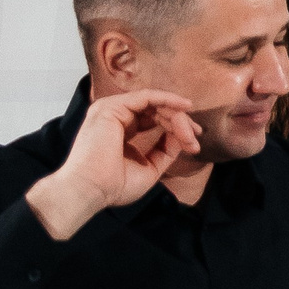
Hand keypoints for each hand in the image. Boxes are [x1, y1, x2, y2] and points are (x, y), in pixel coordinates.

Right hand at [27, 89, 202, 237]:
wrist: (91, 190)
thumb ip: (165, 149)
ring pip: (154, 104)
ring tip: (192, 133)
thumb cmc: (113, 185)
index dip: (176, 129)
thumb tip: (183, 136)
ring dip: (177, 116)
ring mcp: (111, 110)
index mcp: (119, 130)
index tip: (193, 144)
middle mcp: (114, 117)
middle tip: (197, 137)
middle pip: (156, 111)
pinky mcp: (112, 107)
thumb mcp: (150, 167)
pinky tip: (185, 108)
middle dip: (181, 122)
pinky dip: (168, 100)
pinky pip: (147, 97)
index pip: (153, 120)